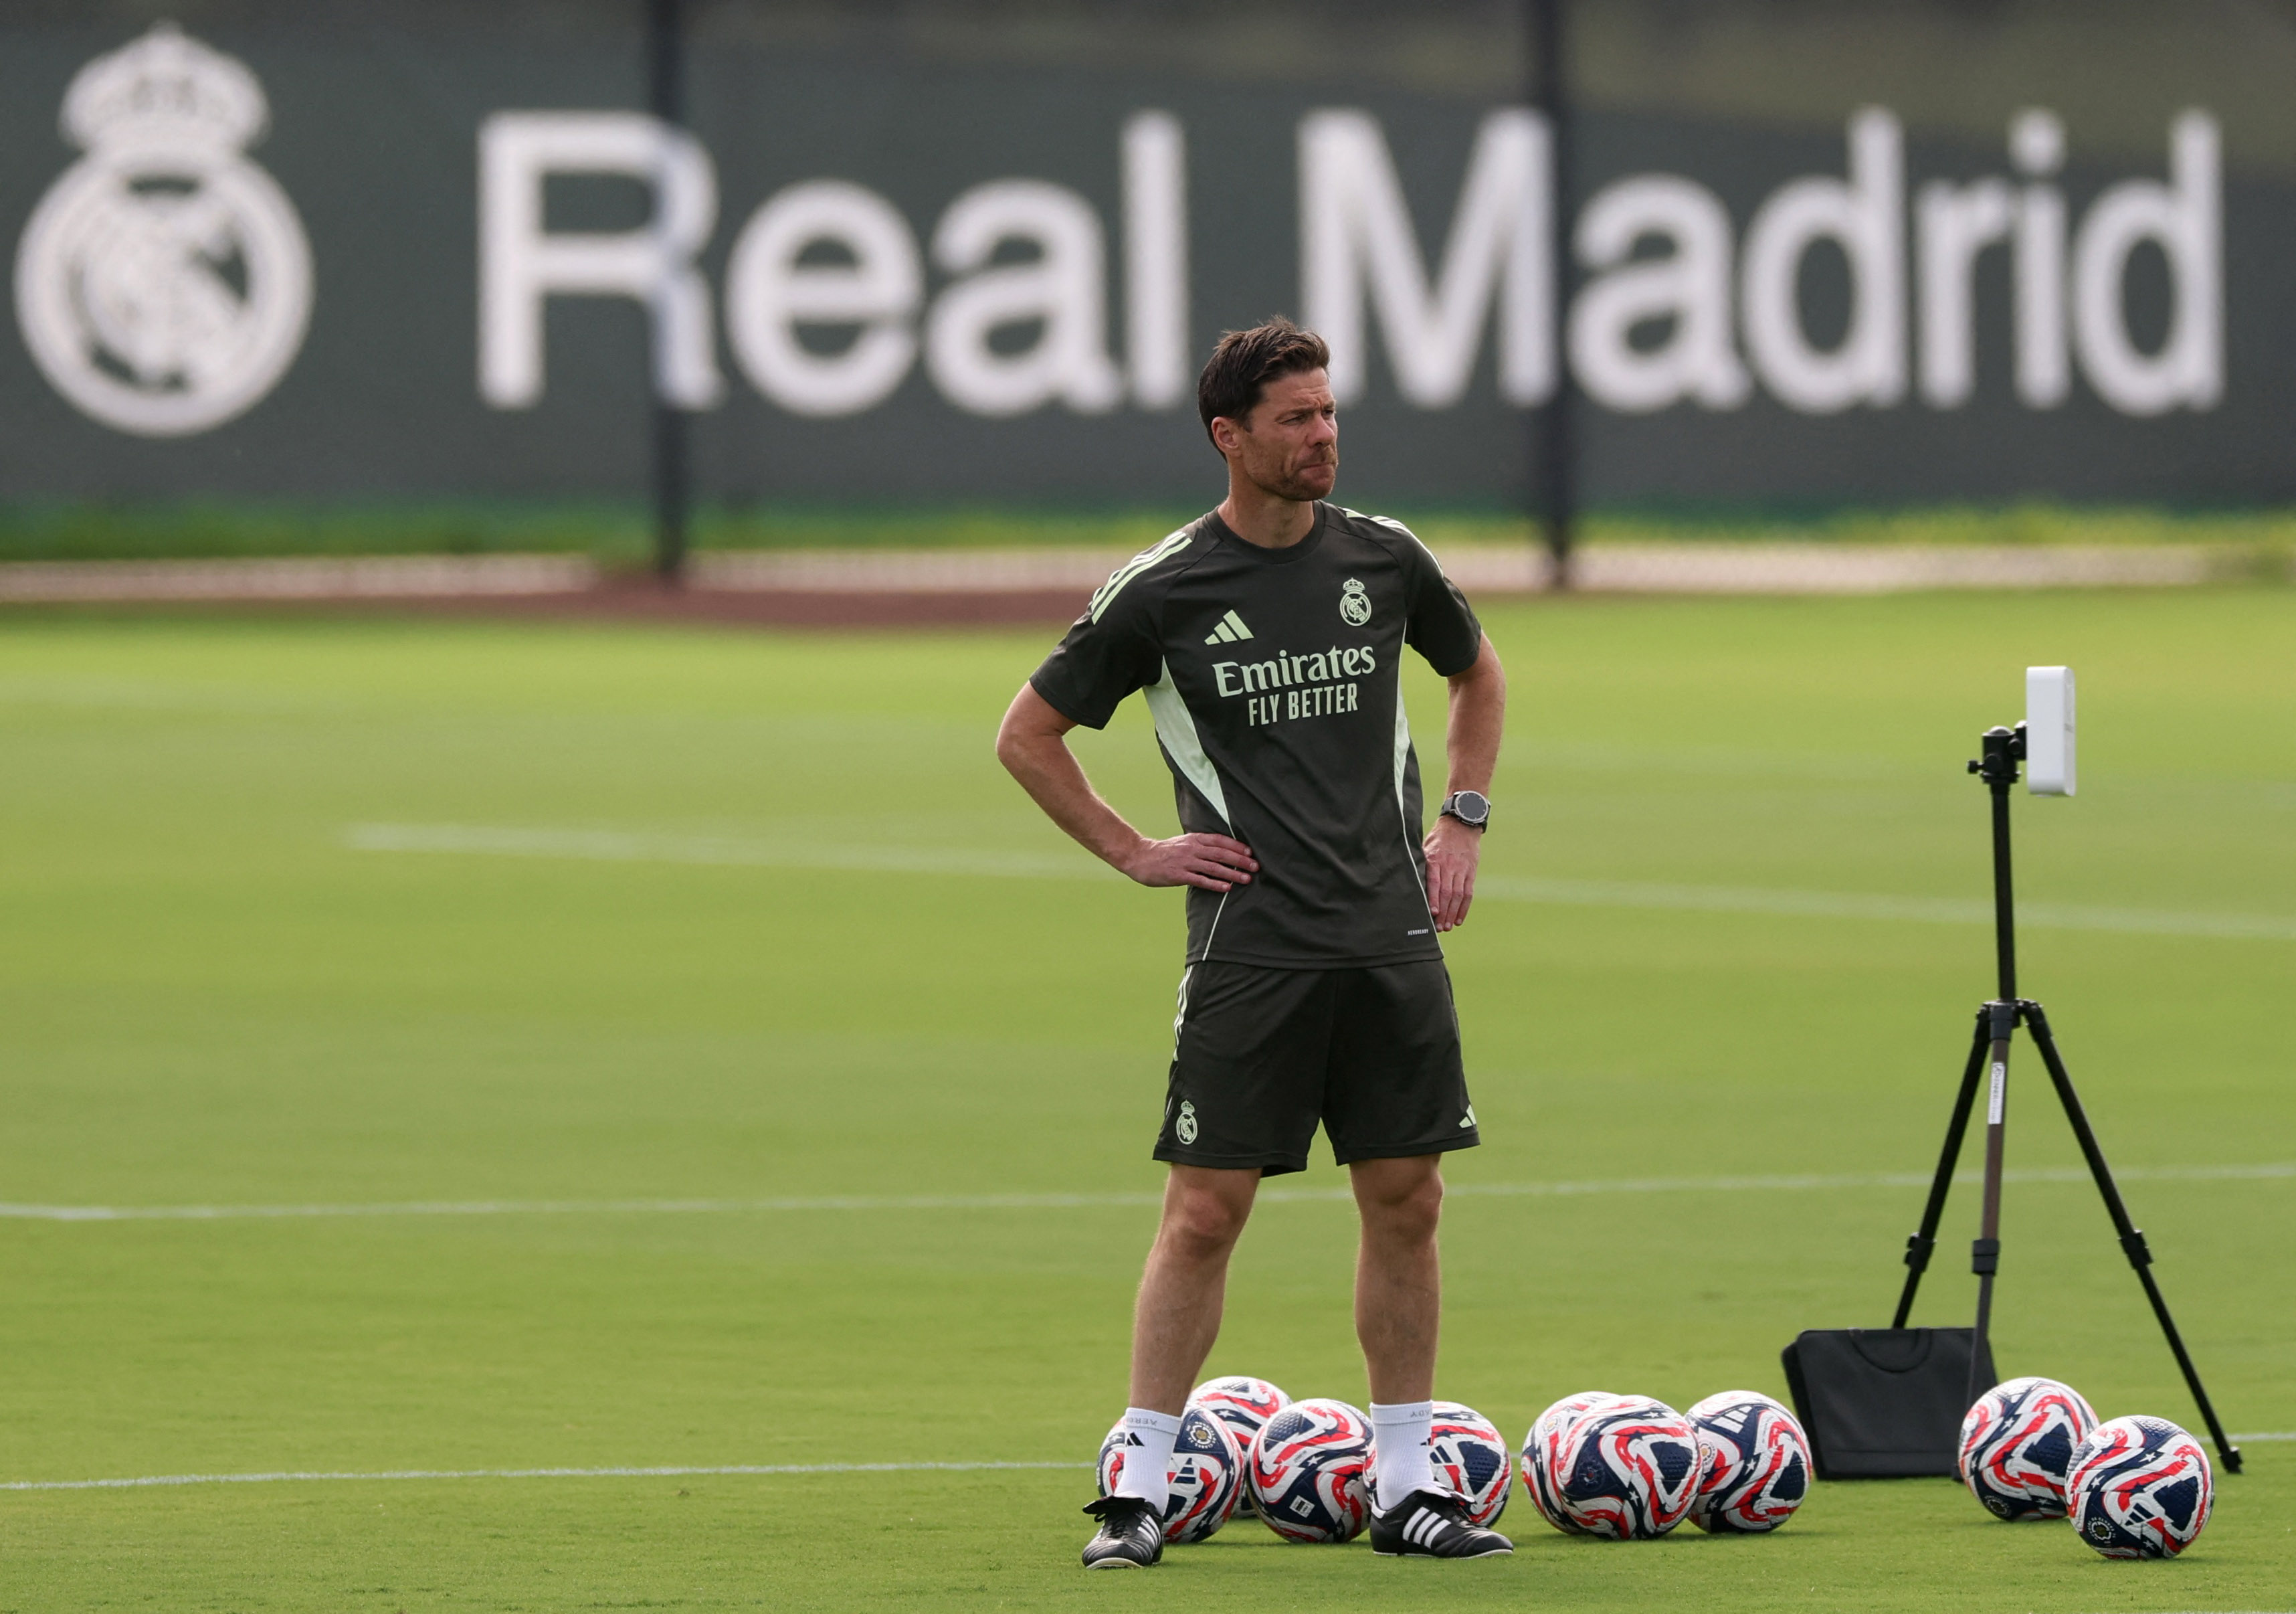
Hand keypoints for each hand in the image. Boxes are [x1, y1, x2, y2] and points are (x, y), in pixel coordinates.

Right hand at [1117, 833, 1257, 892]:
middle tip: (1256, 866)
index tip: (1250, 852)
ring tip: (1246, 878)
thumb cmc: (1165, 851)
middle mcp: (1192, 849)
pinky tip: (1227, 888)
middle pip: (1221, 853)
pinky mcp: (1179, 875)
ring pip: (1213, 867)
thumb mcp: (1184, 842)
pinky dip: (1215, 884)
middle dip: (1240, 860)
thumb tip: (1222, 850)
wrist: (1140, 857)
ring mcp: (1185, 862)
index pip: (1220, 840)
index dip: (1236, 846)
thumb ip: (1201, 845)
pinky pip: (1200, 880)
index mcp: (1194, 839)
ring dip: (1232, 873)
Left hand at [1423, 813, 1481, 930]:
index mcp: (1435, 859)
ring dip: (1453, 913)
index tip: (1432, 913)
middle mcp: (1449, 865)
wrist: (1461, 825)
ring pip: (1458, 895)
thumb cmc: (1438, 838)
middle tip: (1439, 927)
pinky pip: (1468, 892)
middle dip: (1443, 912)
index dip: (1434, 898)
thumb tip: (1409, 883)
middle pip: (1447, 892)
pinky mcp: (1470, 872)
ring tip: (1448, 927)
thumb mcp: (1425, 847)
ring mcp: (1462, 869)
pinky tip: (1459, 919)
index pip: (1435, 882)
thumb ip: (1420, 864)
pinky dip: (1464, 907)